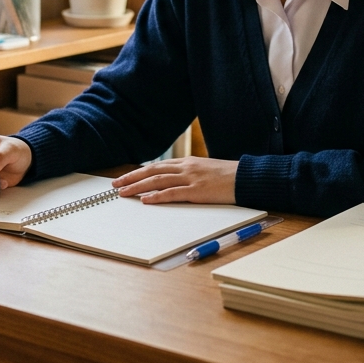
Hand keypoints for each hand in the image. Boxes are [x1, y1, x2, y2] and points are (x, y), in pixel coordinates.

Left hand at [112, 157, 238, 204]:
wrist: (247, 177)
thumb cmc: (228, 177)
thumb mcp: (205, 170)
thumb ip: (188, 174)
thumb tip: (173, 182)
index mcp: (187, 162)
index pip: (157, 166)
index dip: (139, 172)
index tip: (125, 178)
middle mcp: (186, 167)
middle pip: (152, 171)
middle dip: (132, 178)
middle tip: (116, 185)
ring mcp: (191, 178)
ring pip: (158, 181)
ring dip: (138, 187)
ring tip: (123, 193)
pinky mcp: (198, 191)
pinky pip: (173, 193)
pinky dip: (157, 196)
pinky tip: (145, 200)